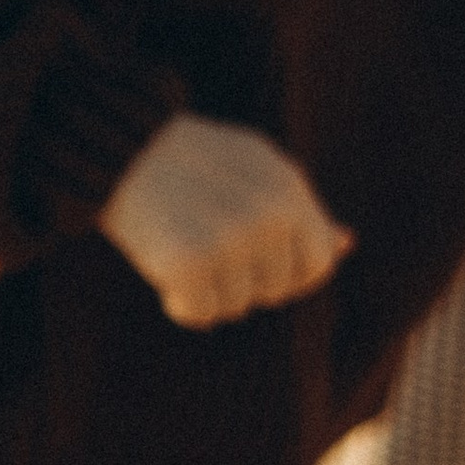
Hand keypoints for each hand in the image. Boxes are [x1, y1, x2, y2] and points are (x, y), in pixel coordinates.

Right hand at [97, 113, 353, 327]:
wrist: (119, 151)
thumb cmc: (190, 162)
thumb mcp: (256, 169)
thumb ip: (301, 209)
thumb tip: (345, 245)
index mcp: (289, 187)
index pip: (317, 265)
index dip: (285, 273)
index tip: (251, 260)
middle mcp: (268, 214)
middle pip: (275, 291)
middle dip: (243, 280)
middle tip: (206, 238)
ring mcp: (231, 239)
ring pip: (237, 306)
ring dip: (209, 290)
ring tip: (183, 243)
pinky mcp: (190, 263)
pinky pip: (200, 314)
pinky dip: (180, 302)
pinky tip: (165, 265)